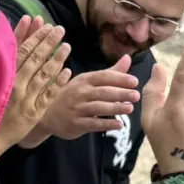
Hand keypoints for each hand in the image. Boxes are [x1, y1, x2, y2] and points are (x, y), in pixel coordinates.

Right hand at [0, 17, 71, 161]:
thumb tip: (5, 43)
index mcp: (3, 77)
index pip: (20, 51)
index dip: (32, 36)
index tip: (42, 23)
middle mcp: (15, 86)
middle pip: (34, 59)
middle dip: (47, 42)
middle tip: (59, 29)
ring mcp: (26, 100)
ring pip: (44, 75)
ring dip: (56, 59)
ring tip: (67, 46)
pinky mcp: (34, 113)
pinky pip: (48, 95)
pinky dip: (58, 83)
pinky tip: (68, 71)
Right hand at [26, 55, 140, 144]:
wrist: (47, 114)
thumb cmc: (72, 95)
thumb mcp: (87, 81)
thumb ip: (110, 72)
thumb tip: (128, 59)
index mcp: (84, 80)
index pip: (104, 77)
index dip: (119, 79)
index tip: (135, 81)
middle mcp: (80, 92)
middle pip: (103, 92)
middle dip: (120, 93)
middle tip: (136, 96)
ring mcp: (77, 108)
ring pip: (99, 107)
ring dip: (115, 108)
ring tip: (130, 108)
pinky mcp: (76, 123)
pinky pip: (93, 123)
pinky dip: (107, 124)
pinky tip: (119, 124)